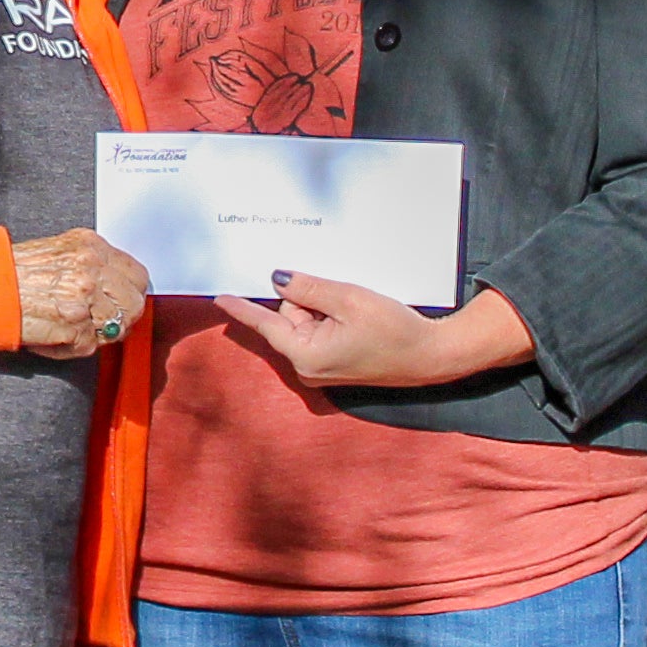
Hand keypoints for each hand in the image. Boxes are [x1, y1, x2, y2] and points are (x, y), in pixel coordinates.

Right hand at [13, 229, 152, 358]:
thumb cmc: (14, 270)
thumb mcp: (58, 250)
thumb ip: (91, 264)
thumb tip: (116, 286)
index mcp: (90, 246)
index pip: (137, 275)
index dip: (130, 293)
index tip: (120, 302)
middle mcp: (91, 269)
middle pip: (135, 304)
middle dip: (122, 317)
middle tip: (101, 321)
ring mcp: (84, 300)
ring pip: (117, 328)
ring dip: (96, 333)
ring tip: (71, 326)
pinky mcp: (74, 328)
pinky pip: (89, 347)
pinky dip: (72, 346)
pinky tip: (54, 333)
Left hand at [208, 270, 534, 389]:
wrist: (430, 355)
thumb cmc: (393, 330)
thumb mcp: (348, 300)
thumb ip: (308, 289)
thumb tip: (277, 279)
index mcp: (305, 355)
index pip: (265, 325)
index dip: (241, 307)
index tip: (217, 296)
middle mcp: (307, 367)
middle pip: (288, 317)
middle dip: (308, 300)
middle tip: (343, 299)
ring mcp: (321, 367)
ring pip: (305, 321)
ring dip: (324, 307)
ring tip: (356, 310)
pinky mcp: (334, 363)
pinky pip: (320, 330)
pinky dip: (332, 317)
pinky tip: (356, 317)